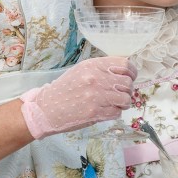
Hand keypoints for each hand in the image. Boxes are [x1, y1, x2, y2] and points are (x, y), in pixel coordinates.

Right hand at [20, 56, 136, 138]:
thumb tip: (123, 73)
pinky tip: (106, 111)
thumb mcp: (81, 71)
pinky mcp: (95, 112)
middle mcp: (96, 78)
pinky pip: (117, 112)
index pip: (124, 64)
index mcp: (92, 65)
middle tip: (121, 93)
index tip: (130, 77)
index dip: (132, 72)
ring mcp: (96, 96)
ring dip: (123, 102)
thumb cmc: (64, 89)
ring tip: (116, 104)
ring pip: (125, 98)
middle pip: (128, 82)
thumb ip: (100, 69)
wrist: (46, 108)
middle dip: (128, 89)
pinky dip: (114, 112)